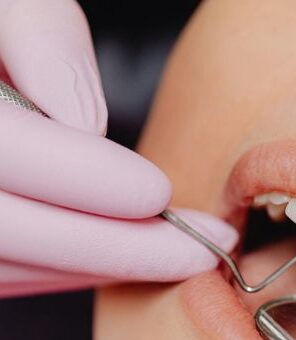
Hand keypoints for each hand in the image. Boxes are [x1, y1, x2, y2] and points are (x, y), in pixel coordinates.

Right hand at [0, 0, 236, 297]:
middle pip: (8, 231)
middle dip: (114, 247)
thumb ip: (40, 35)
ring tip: (175, 253)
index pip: (5, 152)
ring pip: (6, 267)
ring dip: (98, 267)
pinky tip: (120, 251)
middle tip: (199, 246)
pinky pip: (3, 272)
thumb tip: (85, 123)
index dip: (85, 180)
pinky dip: (65, 270)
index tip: (159, 191)